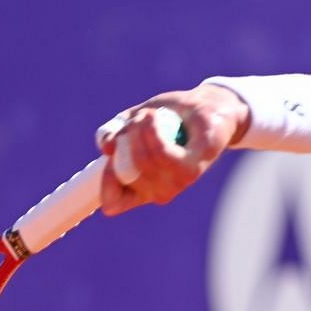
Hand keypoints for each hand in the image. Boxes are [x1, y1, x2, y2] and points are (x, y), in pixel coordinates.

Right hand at [95, 83, 250, 214]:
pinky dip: (153, 131)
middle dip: (123, 139)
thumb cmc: (170, 117)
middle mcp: (158, 192)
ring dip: (138, 130)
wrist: (206, 107)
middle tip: (135, 120)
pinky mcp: (192, 170)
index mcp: (141, 189)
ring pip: (142, 161)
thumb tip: (106, 147)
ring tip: (148, 114)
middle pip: (124, 173)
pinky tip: (154, 117)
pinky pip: (162, 154)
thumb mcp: (133, 122)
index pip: (113, 203)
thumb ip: (113, 133)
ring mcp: (176, 185)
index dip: (105, 180)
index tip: (111, 151)